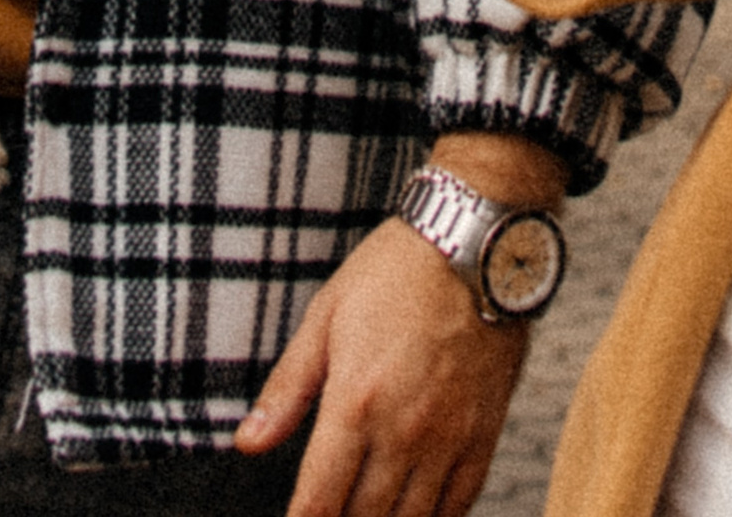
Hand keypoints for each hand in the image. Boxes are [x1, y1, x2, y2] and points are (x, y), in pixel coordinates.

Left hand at [237, 133, 560, 516]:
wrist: (474, 242)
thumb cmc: (395, 271)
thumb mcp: (326, 316)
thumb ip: (288, 388)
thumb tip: (247, 442)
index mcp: (355, 401)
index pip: (318, 501)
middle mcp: (403, 431)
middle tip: (327, 515)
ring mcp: (448, 438)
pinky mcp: (484, 434)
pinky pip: (460, 505)